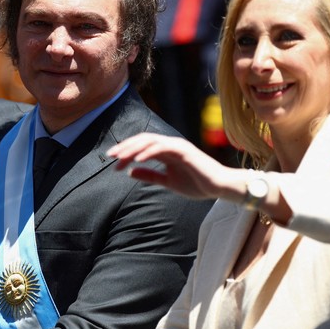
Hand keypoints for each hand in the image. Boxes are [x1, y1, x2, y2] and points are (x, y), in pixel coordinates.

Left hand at [108, 133, 245, 201]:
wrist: (219, 187)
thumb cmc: (197, 184)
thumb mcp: (168, 181)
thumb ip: (150, 175)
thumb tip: (130, 171)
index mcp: (167, 151)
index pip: (142, 146)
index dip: (127, 151)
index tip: (112, 161)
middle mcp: (171, 145)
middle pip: (143, 140)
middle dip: (125, 147)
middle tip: (110, 155)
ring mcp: (178, 146)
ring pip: (150, 141)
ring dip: (133, 148)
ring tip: (120, 157)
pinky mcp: (184, 150)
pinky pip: (163, 147)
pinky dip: (149, 151)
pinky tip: (137, 159)